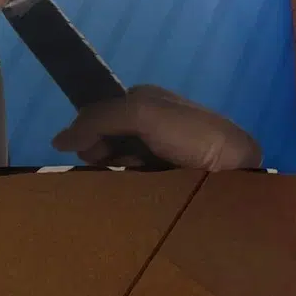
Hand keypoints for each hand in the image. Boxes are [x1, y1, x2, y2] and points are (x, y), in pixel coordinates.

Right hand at [51, 84, 262, 170]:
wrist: (239, 171)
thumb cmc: (191, 134)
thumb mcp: (141, 113)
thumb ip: (99, 120)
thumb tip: (56, 140)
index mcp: (146, 101)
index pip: (101, 113)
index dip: (88, 133)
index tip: (86, 154)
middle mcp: (152, 123)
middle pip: (108, 139)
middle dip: (101, 155)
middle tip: (107, 170)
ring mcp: (162, 152)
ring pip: (122, 162)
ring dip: (115, 174)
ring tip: (123, 184)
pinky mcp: (171, 179)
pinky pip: (138, 181)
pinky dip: (131, 188)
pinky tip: (134, 194)